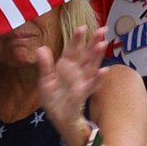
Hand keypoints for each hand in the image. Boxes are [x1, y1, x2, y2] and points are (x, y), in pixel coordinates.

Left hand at [30, 25, 110, 140]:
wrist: (59, 117)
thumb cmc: (53, 98)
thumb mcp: (45, 81)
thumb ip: (44, 65)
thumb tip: (40, 48)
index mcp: (66, 66)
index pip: (72, 50)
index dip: (77, 39)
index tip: (82, 28)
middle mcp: (77, 72)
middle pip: (86, 55)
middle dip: (94, 42)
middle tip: (102, 30)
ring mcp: (82, 82)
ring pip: (91, 66)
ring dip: (97, 56)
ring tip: (103, 44)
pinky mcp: (83, 93)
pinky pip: (91, 85)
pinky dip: (98, 78)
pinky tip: (105, 70)